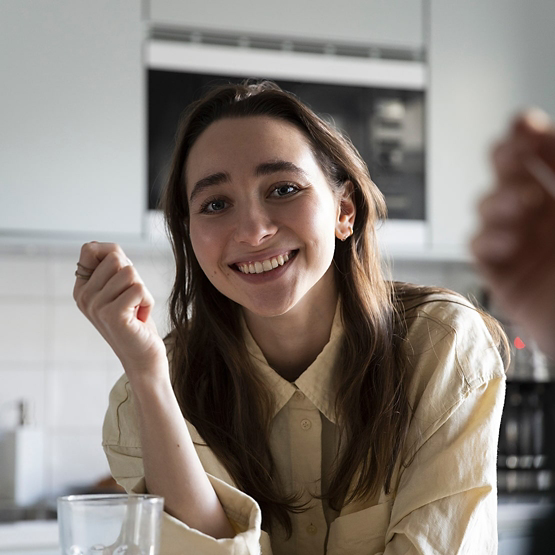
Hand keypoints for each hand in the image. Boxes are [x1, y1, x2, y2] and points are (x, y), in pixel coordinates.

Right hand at [73, 242, 167, 380]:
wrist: (143, 357)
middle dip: (133, 276)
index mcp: (82, 288)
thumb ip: (114, 266)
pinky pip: (139, 289)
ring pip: (130, 272)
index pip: (90, 248)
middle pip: (115, 257)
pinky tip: (140, 318)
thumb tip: (108, 248)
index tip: (122, 280)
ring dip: (141, 290)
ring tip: (135, 309)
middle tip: (131, 299)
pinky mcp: (113, 315)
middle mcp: (84, 296)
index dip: (114, 255)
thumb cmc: (136, 320)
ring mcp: (96, 306)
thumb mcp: (121, 288)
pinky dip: (147, 301)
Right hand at [471, 110, 554, 357]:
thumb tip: (529, 122)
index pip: (536, 155)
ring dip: (498, 202)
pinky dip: (487, 240)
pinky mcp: (506, 277)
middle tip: (513, 156)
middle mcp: (544, 218)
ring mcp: (523, 246)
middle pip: (504, 176)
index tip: (523, 126)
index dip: (523, 137)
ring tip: (522, 207)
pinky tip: (509, 241)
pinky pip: (479, 250)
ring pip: (485, 210)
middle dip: (504, 162)